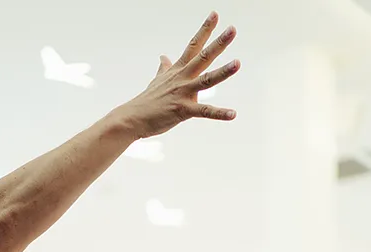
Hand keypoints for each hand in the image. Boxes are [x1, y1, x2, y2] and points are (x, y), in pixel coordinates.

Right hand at [113, 12, 239, 137]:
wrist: (132, 118)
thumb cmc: (147, 101)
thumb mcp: (157, 81)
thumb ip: (164, 68)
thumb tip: (163, 57)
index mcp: (178, 70)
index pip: (193, 45)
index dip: (205, 30)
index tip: (215, 15)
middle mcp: (182, 78)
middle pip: (203, 56)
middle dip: (218, 43)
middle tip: (232, 29)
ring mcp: (183, 93)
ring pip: (206, 80)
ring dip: (223, 72)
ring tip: (237, 63)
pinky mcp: (183, 110)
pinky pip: (204, 111)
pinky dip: (219, 113)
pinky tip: (233, 114)